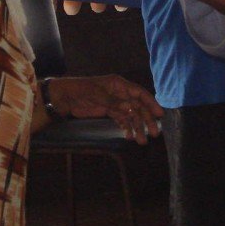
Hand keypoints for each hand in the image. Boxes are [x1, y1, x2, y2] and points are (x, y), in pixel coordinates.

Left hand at [47, 75, 162, 143]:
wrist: (65, 97)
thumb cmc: (80, 90)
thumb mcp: (96, 94)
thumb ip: (114, 102)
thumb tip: (131, 108)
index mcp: (119, 84)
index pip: (139, 93)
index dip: (151, 103)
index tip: (159, 114)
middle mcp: (120, 93)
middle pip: (138, 107)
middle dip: (146, 120)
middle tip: (154, 133)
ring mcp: (115, 103)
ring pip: (131, 116)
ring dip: (137, 128)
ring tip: (142, 141)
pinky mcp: (109, 111)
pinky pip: (122, 120)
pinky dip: (126, 128)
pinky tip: (129, 137)